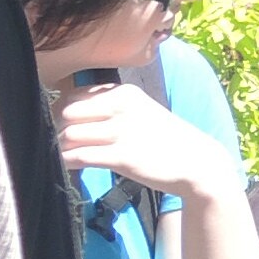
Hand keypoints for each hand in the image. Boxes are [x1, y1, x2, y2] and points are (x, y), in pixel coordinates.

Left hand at [55, 81, 238, 203]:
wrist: (199, 164)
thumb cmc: (167, 139)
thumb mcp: (141, 112)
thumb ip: (111, 107)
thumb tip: (69, 112)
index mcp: (125, 93)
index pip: (75, 95)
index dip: (64, 111)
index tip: (67, 126)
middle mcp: (122, 107)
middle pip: (67, 112)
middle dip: (59, 128)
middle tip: (65, 143)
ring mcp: (123, 132)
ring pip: (69, 134)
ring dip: (61, 147)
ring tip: (68, 155)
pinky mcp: (123, 157)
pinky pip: (79, 156)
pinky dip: (67, 161)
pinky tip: (70, 165)